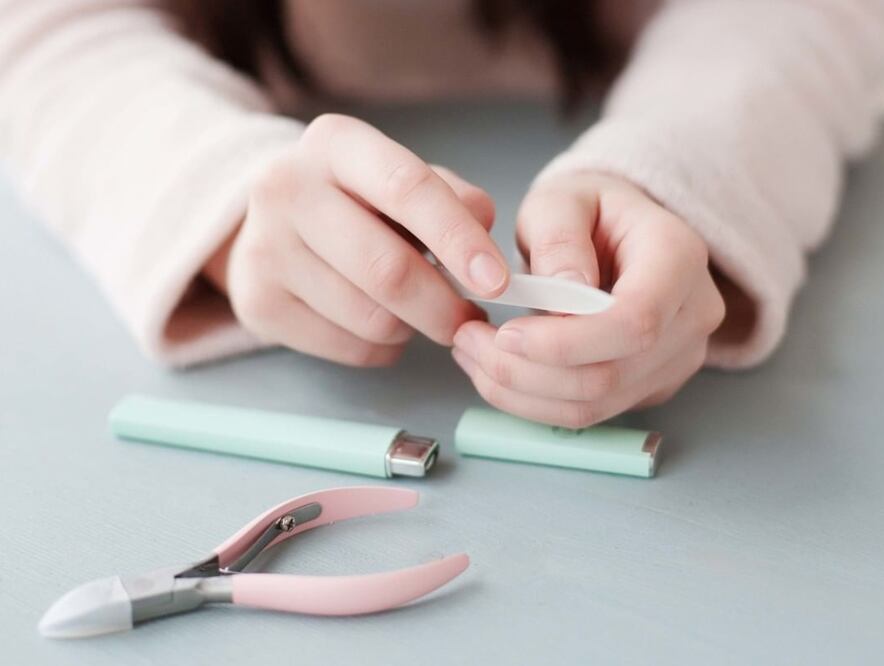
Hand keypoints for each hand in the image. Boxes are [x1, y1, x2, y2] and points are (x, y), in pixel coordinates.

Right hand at [206, 114, 508, 366]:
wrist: (268, 226)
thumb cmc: (357, 203)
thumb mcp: (402, 180)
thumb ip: (452, 198)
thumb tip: (484, 230)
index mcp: (334, 144)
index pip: (406, 188)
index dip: (458, 239)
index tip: (497, 281)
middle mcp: (285, 188)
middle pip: (387, 269)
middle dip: (443, 306)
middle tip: (469, 320)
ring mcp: (263, 248)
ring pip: (371, 318)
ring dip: (414, 328)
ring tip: (417, 313)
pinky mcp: (256, 302)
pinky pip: (349, 348)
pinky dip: (384, 348)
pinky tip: (381, 326)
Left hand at [451, 171, 724, 427]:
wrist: (618, 230)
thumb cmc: (590, 210)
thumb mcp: (562, 200)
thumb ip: (559, 239)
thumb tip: (562, 295)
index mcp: (679, 257)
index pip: (635, 322)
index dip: (566, 342)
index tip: (506, 334)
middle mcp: (691, 316)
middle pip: (610, 374)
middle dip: (526, 371)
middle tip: (467, 342)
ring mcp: (676, 358)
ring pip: (594, 405)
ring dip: (520, 392)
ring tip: (472, 354)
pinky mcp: (648, 385)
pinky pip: (588, 412)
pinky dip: (532, 400)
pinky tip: (498, 369)